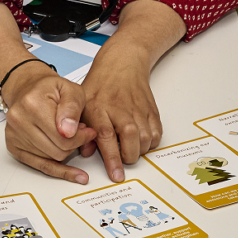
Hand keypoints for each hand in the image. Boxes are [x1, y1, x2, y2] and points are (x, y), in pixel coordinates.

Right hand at [3, 64, 96, 183]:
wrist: (28, 88)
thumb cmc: (50, 89)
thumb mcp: (70, 89)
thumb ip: (73, 108)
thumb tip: (69, 131)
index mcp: (32, 104)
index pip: (63, 137)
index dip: (82, 138)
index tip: (89, 133)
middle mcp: (18, 120)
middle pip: (57, 150)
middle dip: (75, 145)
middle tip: (81, 133)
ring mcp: (13, 135)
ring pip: (51, 159)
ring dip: (66, 151)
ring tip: (70, 136)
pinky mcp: (13, 146)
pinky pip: (39, 166)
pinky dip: (58, 170)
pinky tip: (74, 174)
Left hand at [79, 41, 161, 182]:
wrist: (122, 63)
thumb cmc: (100, 85)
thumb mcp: (82, 103)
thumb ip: (81, 128)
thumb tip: (85, 152)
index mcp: (99, 107)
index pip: (106, 136)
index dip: (112, 158)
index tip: (116, 175)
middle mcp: (119, 108)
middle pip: (130, 139)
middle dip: (128, 156)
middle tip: (122, 158)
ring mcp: (137, 109)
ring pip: (145, 139)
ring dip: (139, 150)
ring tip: (129, 147)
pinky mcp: (151, 109)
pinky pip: (156, 134)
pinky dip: (150, 142)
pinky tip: (140, 139)